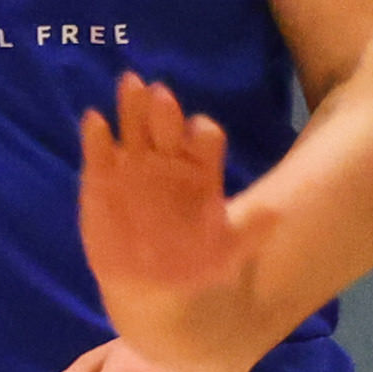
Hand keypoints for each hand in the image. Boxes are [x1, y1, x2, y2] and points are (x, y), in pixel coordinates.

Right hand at [76, 73, 241, 339]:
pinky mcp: (101, 177)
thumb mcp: (226, 252)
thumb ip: (250, 232)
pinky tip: (96, 121)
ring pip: (134, 126)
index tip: (199, 133)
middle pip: (167, 124)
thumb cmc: (192, 264)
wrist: (150, 286)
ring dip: (132, 106)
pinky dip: (96, 136)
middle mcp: (168, 159)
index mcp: (200, 169)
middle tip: (161, 93)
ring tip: (130, 85)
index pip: (205, 140)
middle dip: (165, 110)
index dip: (202, 134)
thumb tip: (277, 214)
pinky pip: (99, 151)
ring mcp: (134, 164)